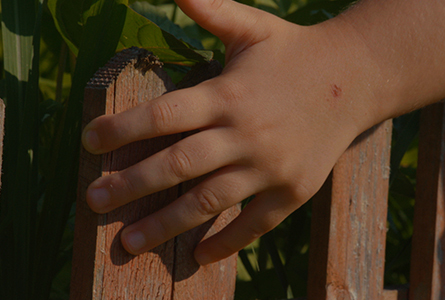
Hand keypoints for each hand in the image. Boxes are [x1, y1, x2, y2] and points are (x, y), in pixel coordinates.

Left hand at [82, 0, 379, 264]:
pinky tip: (198, 257)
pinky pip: (255, 224)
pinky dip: (226, 242)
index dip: (122, 129)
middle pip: (178, 164)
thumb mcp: (252, 27)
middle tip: (92, 201)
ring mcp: (270, 167)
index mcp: (229, 94)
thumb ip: (211, 8)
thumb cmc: (294, 52)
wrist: (355, 79)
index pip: (164, 115)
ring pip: (209, 202)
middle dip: (131, 185)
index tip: (89, 141)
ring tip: (128, 243)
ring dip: (166, 225)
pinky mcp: (293, 191)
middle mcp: (246, 134)